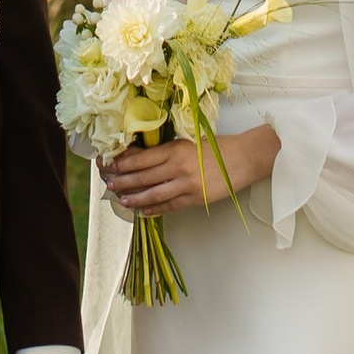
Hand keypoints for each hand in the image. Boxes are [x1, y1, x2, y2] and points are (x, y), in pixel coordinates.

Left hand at [100, 123, 277, 217]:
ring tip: (122, 200)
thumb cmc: (218, 147)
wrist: (244, 158)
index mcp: (176, 149)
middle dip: (123, 180)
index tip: (109, 165)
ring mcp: (187, 184)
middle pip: (144, 176)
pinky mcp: (196, 198)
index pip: (142, 158)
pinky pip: (170, 205)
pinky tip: (144, 211)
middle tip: (109, 184)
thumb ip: (169, 151)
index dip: (123, 163)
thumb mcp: (190, 142)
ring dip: (136, 197)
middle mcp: (178, 166)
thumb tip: (143, 158)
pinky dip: (155, 209)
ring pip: (154, 193)